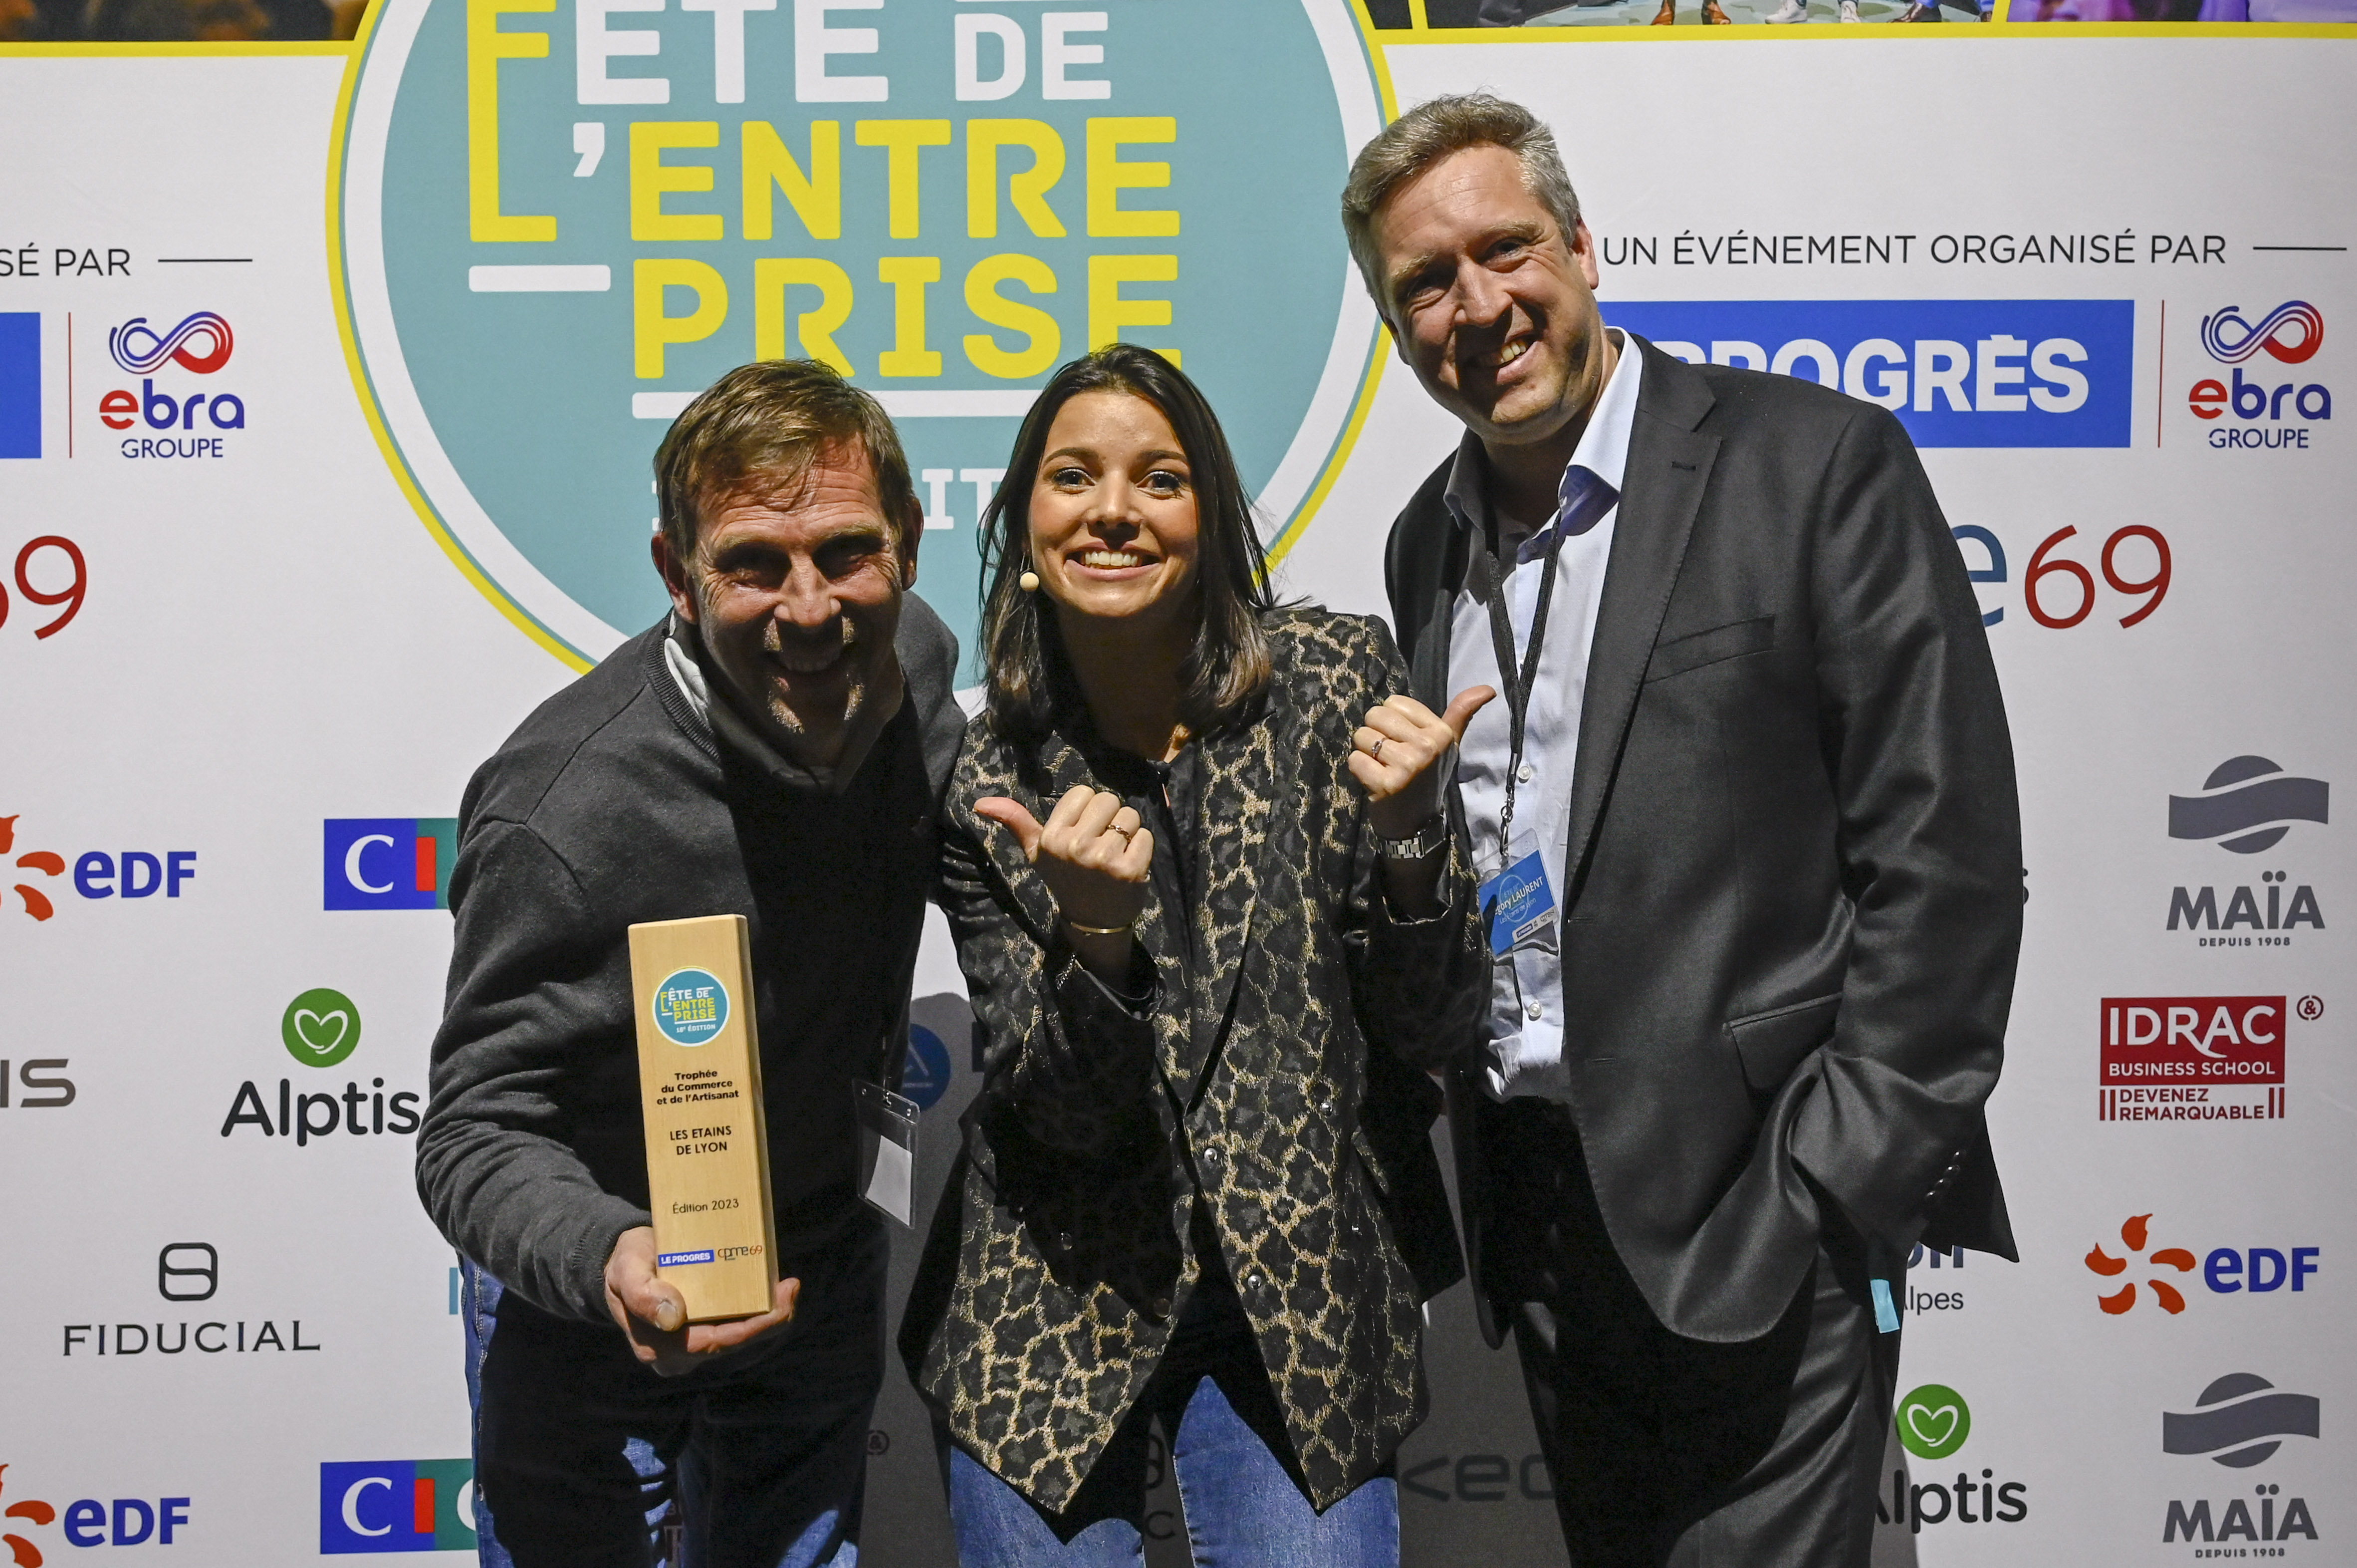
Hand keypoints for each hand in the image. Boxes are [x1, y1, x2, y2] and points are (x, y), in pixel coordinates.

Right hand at [602, 1226, 799, 1376]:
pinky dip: (754, 1313)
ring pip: (736, 1338)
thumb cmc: (625, 1262)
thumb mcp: (627, 1269)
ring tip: (787, 1288)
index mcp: (658, 1346)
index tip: (782, 1302)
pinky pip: (732, 1328)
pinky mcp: (697, 1335)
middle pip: (733, 1343)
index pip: (718, 1342)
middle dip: (769, 1320)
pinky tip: (771, 1291)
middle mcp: (676, 1356)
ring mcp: (687, 1349)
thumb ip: (643, 1293)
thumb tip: (673, 1318)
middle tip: (791, 1287)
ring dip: (766, 1317)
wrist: (621, 1263)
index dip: (756, 1326)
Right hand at [975, 786, 1153, 934]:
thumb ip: (1016, 822)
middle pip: (1108, 799)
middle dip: (1109, 818)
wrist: (1092, 922)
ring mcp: (1104, 859)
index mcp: (1052, 838)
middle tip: (1101, 843)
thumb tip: (979, 802)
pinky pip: (1145, 835)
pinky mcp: (1130, 870)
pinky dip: (1141, 847)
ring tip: (1114, 853)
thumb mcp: (1037, 852)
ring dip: (1127, 832)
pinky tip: (1128, 864)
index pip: (1083, 792)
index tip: (1082, 832)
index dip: (1087, 810)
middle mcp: (1075, 847)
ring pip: (1129, 816)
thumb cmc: (1065, 879)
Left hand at [1349, 687, 1495, 841]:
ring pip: (1362, 736)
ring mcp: (1407, 766)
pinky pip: (1355, 759)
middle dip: (1377, 734)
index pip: (1394, 702)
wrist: (1417, 822)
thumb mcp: (1449, 744)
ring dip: (1367, 752)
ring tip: (1384, 767)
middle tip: (1391, 756)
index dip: (1393, 721)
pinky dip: (1359, 769)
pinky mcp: (1386, 784)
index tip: (1406, 742)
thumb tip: (1488, 688)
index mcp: (1441, 733)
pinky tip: (1375, 781)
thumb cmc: (1429, 776)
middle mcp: (1427, 747)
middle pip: (1375, 715)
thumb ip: (1461, 713)